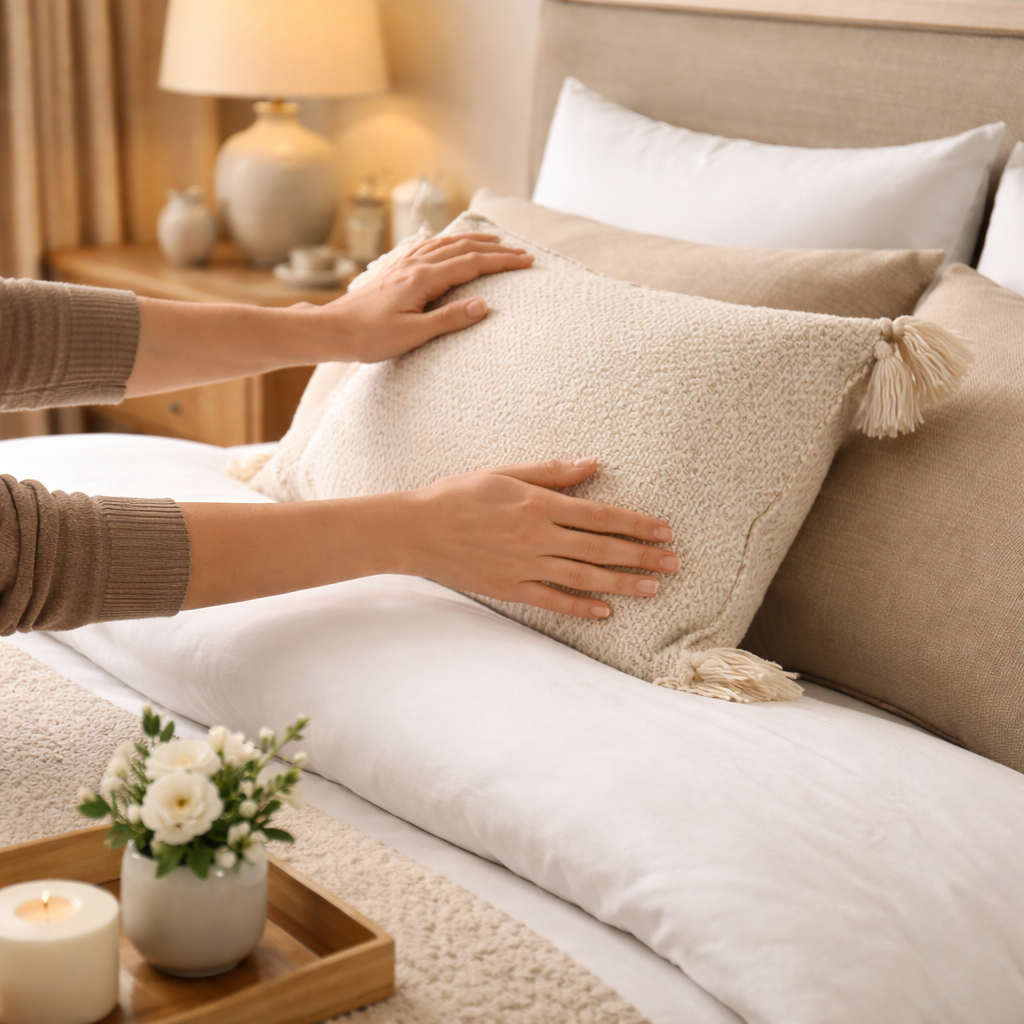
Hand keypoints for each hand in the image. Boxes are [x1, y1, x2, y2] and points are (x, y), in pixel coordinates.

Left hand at [317, 233, 533, 362]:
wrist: (332, 330)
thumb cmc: (370, 337)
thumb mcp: (413, 334)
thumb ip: (449, 319)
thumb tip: (483, 305)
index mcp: (423, 279)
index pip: (473, 264)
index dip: (502, 261)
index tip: (527, 261)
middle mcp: (415, 265)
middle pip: (463, 248)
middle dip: (495, 249)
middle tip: (521, 252)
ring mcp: (404, 265)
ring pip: (446, 244)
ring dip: (473, 241)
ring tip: (493, 242)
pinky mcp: (395, 270)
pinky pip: (429, 248)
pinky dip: (448, 242)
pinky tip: (449, 244)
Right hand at [396, 457, 679, 618]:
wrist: (416, 530)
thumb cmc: (459, 494)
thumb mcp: (506, 472)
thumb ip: (552, 472)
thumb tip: (593, 464)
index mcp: (540, 505)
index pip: (601, 516)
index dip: (637, 523)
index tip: (665, 530)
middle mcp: (539, 538)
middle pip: (601, 549)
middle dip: (642, 556)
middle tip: (675, 563)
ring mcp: (526, 567)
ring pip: (584, 578)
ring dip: (622, 583)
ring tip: (653, 588)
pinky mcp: (511, 589)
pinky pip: (552, 601)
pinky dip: (579, 606)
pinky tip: (604, 612)